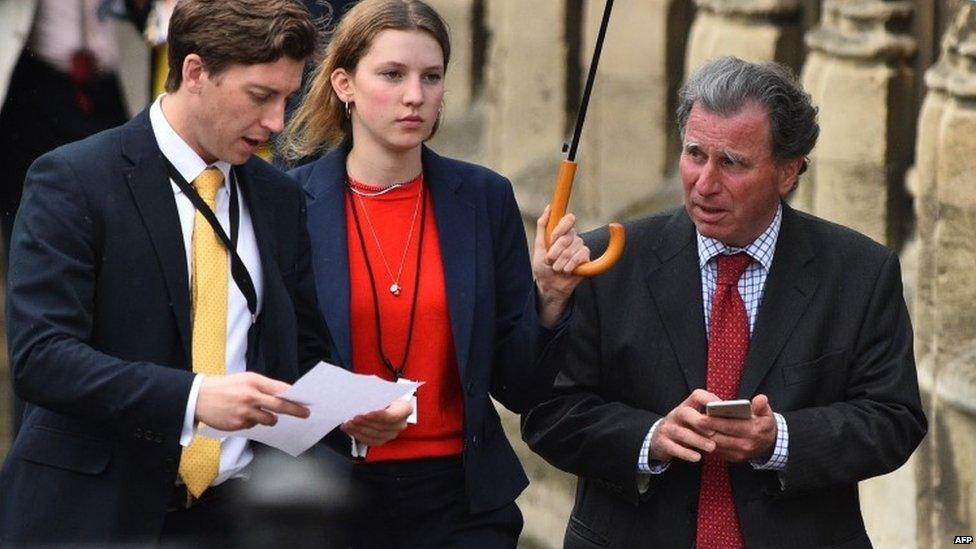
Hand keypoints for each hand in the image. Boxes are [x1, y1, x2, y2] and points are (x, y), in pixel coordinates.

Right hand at [195, 372, 309, 430]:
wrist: (198, 396)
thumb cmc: (225, 386)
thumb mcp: (246, 378)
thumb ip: (266, 385)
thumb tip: (285, 394)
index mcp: (253, 382)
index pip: (280, 390)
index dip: (295, 398)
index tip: (306, 402)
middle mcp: (250, 397)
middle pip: (279, 407)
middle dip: (295, 411)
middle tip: (305, 414)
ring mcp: (244, 412)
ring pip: (268, 420)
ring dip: (269, 418)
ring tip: (257, 411)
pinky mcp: (237, 425)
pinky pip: (253, 426)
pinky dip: (251, 422)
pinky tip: (240, 414)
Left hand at [341, 399, 412, 446]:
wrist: (385, 400)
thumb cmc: (383, 394)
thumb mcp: (382, 389)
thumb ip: (376, 394)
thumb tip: (362, 397)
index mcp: (405, 409)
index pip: (393, 415)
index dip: (380, 416)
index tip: (367, 414)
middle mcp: (401, 423)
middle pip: (383, 426)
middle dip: (366, 422)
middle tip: (354, 418)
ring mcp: (392, 433)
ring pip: (375, 435)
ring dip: (360, 429)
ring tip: (349, 423)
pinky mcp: (382, 439)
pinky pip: (370, 441)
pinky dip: (358, 435)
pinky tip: (350, 429)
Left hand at [533, 205, 589, 327]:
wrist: (549, 285)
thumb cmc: (543, 266)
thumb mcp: (539, 245)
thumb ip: (543, 225)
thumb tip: (549, 207)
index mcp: (562, 232)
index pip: (569, 219)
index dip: (561, 228)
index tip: (552, 239)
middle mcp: (573, 238)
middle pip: (567, 237)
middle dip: (555, 252)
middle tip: (550, 260)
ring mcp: (581, 248)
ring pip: (572, 249)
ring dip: (560, 262)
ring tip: (557, 268)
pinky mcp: (586, 259)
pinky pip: (580, 257)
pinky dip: (570, 265)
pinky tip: (566, 271)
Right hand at [650, 389, 718, 462]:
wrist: (658, 439)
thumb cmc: (684, 429)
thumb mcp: (694, 420)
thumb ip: (709, 418)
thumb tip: (733, 420)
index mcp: (686, 406)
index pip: (697, 395)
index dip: (709, 399)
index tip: (721, 408)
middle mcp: (675, 415)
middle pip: (685, 413)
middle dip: (699, 421)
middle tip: (714, 431)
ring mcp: (667, 429)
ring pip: (680, 432)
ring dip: (697, 440)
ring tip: (712, 447)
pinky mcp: (662, 443)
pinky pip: (673, 447)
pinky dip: (686, 453)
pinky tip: (697, 457)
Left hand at [700, 394, 777, 462]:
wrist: (769, 444)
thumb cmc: (764, 424)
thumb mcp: (767, 413)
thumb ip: (762, 406)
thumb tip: (760, 398)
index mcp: (754, 431)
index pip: (730, 425)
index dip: (714, 421)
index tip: (701, 415)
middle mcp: (746, 445)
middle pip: (720, 437)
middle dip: (705, 429)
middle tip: (693, 420)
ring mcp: (740, 454)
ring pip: (716, 445)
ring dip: (704, 436)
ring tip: (694, 425)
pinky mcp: (734, 459)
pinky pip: (717, 451)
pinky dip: (708, 443)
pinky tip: (701, 433)